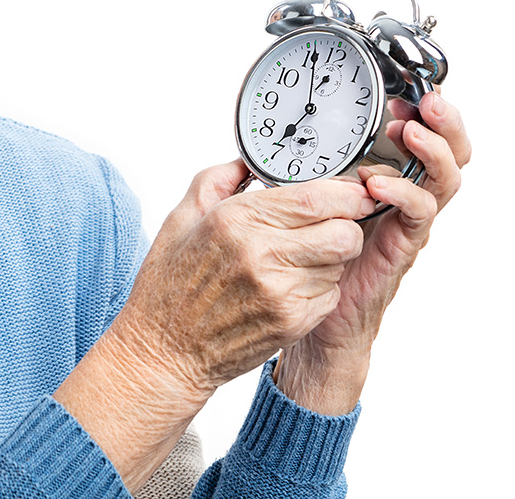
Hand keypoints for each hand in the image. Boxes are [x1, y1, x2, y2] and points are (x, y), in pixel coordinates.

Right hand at [107, 160, 376, 397]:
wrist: (163, 351)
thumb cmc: (169, 286)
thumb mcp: (181, 218)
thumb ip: (219, 179)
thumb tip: (250, 163)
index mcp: (235, 220)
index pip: (315, 198)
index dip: (345, 192)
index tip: (351, 191)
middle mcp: (261, 254)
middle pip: (343, 232)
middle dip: (347, 224)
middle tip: (334, 222)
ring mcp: (279, 292)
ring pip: (340, 263)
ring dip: (331, 256)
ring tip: (300, 256)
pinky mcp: (291, 322)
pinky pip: (330, 293)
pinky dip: (320, 286)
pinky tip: (291, 284)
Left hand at [275, 91, 471, 413]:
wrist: (308, 323)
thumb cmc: (298, 262)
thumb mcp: (285, 208)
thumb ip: (278, 177)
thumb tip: (247, 151)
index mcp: (375, 180)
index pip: (412, 136)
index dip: (415, 110)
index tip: (398, 89)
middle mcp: (399, 198)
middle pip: (445, 151)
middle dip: (443, 122)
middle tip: (427, 101)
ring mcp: (404, 224)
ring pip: (443, 179)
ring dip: (432, 150)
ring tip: (409, 132)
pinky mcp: (399, 249)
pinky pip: (419, 216)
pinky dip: (404, 194)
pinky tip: (380, 184)